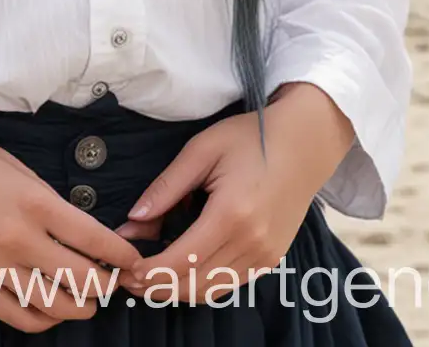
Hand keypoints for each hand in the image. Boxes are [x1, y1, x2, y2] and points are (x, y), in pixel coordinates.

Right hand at [0, 133, 145, 333]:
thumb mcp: (10, 164)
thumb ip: (42, 195)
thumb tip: (71, 224)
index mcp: (33, 200)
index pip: (93, 237)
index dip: (121, 255)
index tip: (133, 260)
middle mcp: (19, 238)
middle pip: (81, 279)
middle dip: (106, 287)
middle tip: (112, 284)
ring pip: (53, 307)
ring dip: (79, 309)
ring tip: (87, 303)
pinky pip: (17, 317)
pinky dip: (42, 321)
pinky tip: (50, 312)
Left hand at [113, 84, 353, 304]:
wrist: (303, 144)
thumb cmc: (250, 138)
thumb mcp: (202, 150)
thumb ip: (167, 187)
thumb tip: (133, 219)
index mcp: (231, 214)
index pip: (181, 260)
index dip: (150, 271)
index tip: (125, 269)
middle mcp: (251, 242)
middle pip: (194, 283)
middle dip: (157, 286)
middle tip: (128, 278)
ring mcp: (265, 255)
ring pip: (212, 290)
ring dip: (178, 290)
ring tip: (149, 278)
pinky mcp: (271, 259)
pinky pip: (230, 284)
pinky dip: (203, 284)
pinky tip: (182, 272)